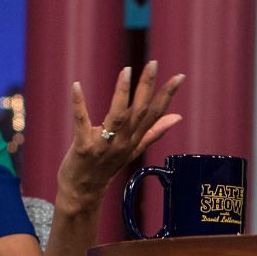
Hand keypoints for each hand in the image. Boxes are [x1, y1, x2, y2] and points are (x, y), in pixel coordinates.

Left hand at [58, 61, 184, 210]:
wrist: (83, 192)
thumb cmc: (106, 166)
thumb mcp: (134, 149)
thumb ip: (155, 132)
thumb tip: (178, 117)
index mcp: (135, 139)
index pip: (155, 114)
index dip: (167, 94)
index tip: (179, 76)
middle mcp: (124, 142)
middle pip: (139, 111)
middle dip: (147, 86)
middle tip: (153, 63)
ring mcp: (104, 145)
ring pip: (117, 116)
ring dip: (121, 92)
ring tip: (126, 71)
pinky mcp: (83, 147)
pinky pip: (81, 122)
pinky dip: (79, 104)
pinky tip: (76, 85)